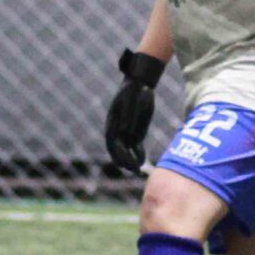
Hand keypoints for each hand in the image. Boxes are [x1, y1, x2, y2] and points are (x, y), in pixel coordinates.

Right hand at [105, 49, 165, 173]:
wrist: (140, 83)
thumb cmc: (134, 91)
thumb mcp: (131, 101)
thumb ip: (128, 116)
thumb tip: (124, 132)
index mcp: (112, 123)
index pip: (112, 144)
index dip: (118, 155)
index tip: (126, 163)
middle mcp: (117, 130)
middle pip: (118, 151)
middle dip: (125, 162)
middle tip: (134, 171)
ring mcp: (126, 131)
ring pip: (126, 151)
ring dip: (131, 161)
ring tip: (138, 170)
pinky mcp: (136, 131)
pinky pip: (135, 146)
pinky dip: (138, 154)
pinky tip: (142, 161)